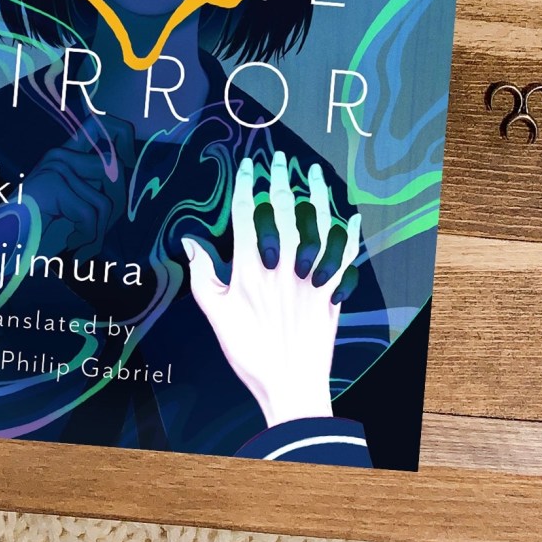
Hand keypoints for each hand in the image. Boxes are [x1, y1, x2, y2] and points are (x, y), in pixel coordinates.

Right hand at [24, 116, 135, 257]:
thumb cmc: (33, 235)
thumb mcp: (70, 210)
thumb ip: (95, 192)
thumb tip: (127, 174)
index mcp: (63, 157)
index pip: (99, 124)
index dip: (123, 136)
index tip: (128, 162)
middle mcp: (59, 156)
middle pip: (114, 170)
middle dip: (115, 209)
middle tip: (93, 235)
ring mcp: (55, 167)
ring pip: (105, 201)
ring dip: (97, 232)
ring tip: (79, 245)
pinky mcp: (52, 184)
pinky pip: (90, 215)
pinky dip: (86, 239)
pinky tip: (71, 248)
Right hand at [183, 150, 360, 427]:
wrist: (290, 385)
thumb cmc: (249, 352)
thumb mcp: (215, 315)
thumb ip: (202, 275)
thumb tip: (190, 242)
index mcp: (251, 269)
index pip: (246, 214)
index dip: (246, 185)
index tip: (247, 165)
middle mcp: (283, 265)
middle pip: (282, 210)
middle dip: (279, 179)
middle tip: (279, 157)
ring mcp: (311, 275)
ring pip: (317, 224)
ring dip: (316, 195)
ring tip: (312, 173)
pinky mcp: (333, 291)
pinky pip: (345, 254)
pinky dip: (350, 233)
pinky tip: (351, 215)